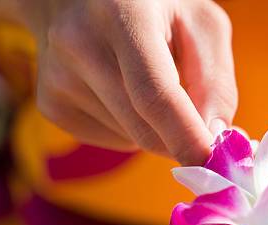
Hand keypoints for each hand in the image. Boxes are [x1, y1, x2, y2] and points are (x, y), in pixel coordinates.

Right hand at [21, 0, 235, 164]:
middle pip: (144, 129)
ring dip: (159, 131)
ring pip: (132, 141)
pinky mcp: (51, 105)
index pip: (154, 95)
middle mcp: (79, 45)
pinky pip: (114, 142)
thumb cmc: (157, 9)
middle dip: (183, 144)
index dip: (186, 138)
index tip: (213, 165)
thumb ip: (216, 81)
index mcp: (123, 16)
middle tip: (207, 136)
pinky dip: (136, 131)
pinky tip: (127, 93)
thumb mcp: (202, 26)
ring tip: (152, 84)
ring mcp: (58, 78)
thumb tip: (215, 139)